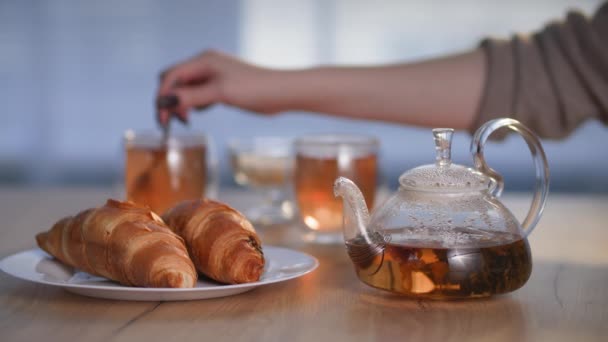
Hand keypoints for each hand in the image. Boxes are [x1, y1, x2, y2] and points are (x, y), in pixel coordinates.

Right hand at [156, 50, 279, 125]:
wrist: (282, 92)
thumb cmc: (255, 89)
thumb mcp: (219, 93)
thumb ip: (191, 97)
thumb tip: (165, 102)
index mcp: (203, 61)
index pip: (171, 76)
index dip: (162, 96)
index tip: (162, 118)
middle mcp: (206, 65)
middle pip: (176, 81)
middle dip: (170, 100)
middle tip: (175, 122)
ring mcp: (214, 76)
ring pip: (187, 89)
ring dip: (182, 104)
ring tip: (187, 120)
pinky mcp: (222, 87)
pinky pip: (199, 94)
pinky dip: (195, 104)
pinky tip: (200, 112)